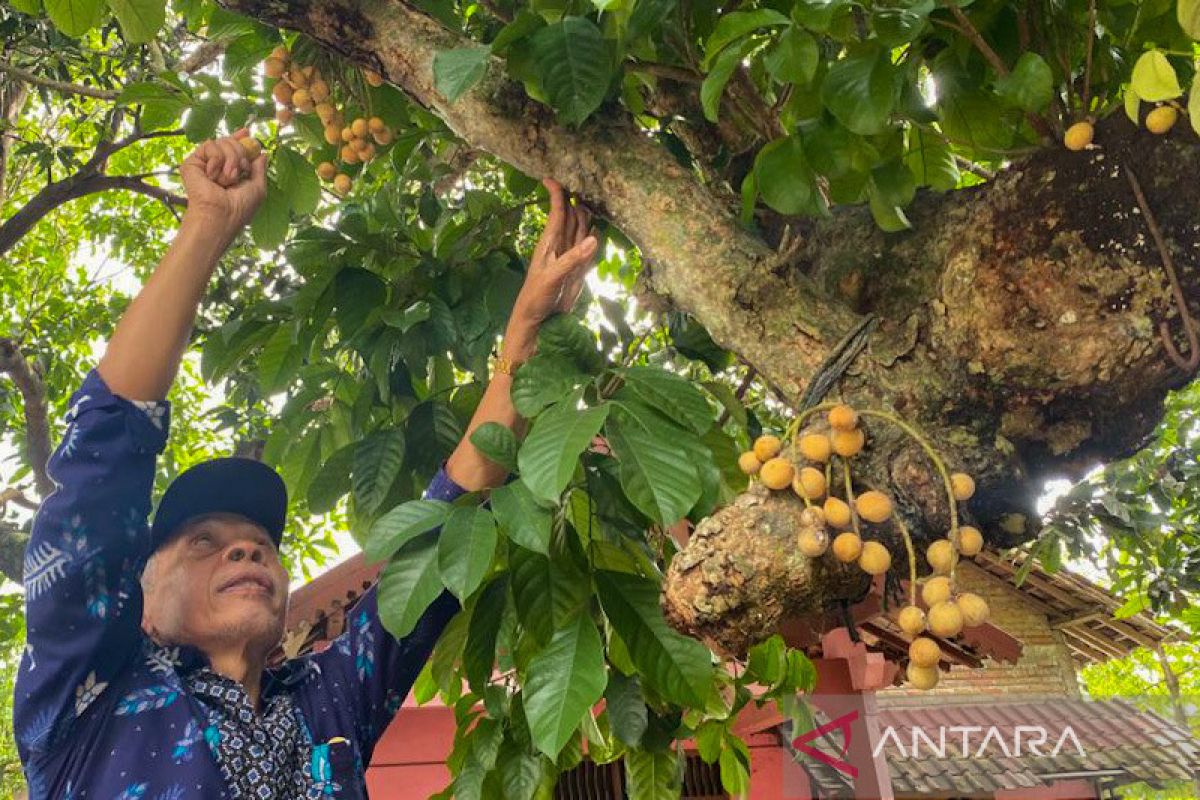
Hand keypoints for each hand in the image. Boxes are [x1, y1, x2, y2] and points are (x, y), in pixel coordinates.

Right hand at [180, 130, 267, 237]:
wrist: (221, 215)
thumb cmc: (240, 208)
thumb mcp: (258, 188)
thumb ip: (260, 169)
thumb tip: (263, 153)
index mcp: (232, 171)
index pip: (235, 148)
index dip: (240, 139)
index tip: (247, 131)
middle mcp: (217, 165)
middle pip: (231, 142)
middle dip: (240, 154)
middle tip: (238, 173)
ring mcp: (205, 163)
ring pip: (222, 142)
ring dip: (230, 160)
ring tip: (227, 179)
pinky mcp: (192, 162)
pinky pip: (210, 145)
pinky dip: (217, 160)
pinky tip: (213, 175)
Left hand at [504, 179, 598, 356]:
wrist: (537, 319)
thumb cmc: (536, 297)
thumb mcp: (552, 277)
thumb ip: (573, 259)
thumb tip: (594, 238)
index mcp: (549, 243)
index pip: (556, 213)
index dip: (556, 194)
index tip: (552, 176)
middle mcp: (560, 246)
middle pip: (572, 217)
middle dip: (577, 200)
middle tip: (585, 180)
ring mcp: (569, 256)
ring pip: (580, 230)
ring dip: (587, 216)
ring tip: (595, 198)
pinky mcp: (577, 269)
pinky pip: (587, 249)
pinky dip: (593, 237)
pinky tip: (598, 229)